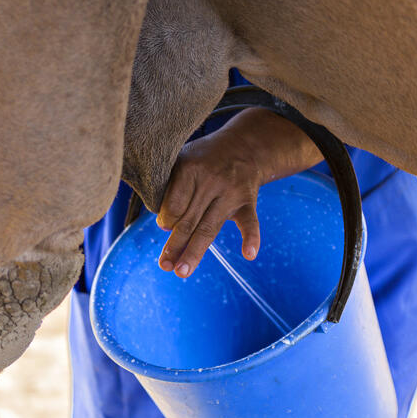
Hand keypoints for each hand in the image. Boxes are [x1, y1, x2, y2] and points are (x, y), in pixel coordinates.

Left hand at [156, 130, 262, 277]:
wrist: (243, 146)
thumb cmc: (203, 159)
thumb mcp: (182, 160)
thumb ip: (170, 188)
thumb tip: (164, 226)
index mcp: (191, 169)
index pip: (175, 204)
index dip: (166, 219)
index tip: (164, 226)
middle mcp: (212, 181)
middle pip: (190, 220)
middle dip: (175, 245)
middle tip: (165, 266)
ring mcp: (231, 193)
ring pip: (210, 227)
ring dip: (195, 252)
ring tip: (182, 271)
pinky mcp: (248, 202)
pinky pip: (250, 222)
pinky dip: (252, 238)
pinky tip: (249, 255)